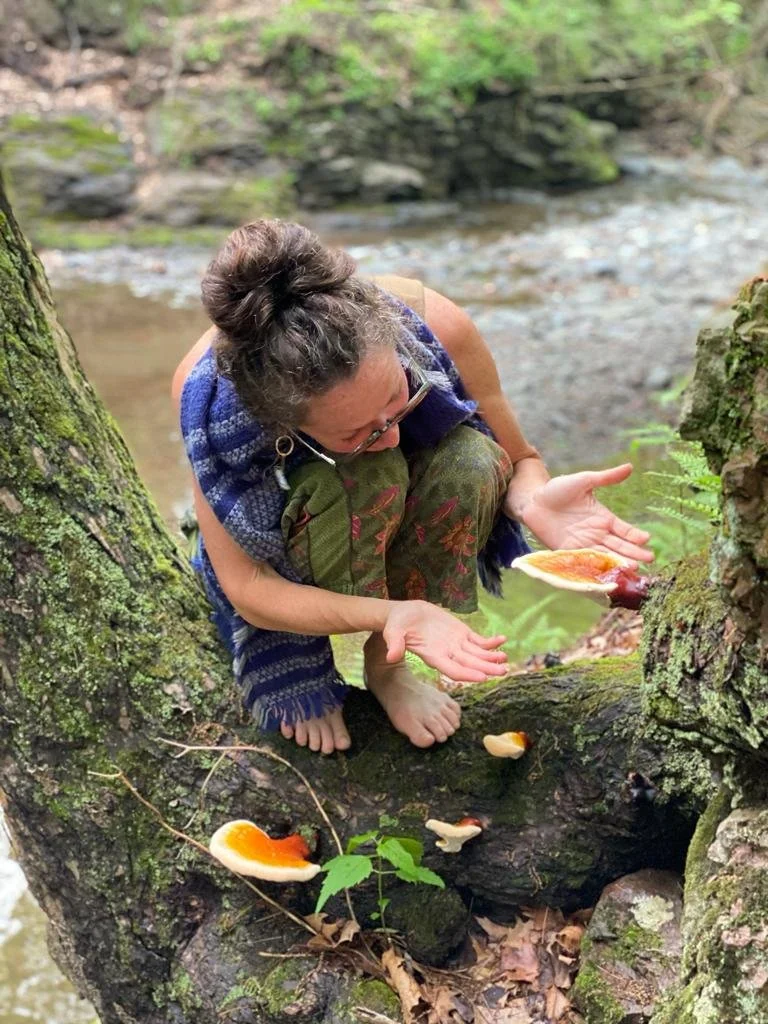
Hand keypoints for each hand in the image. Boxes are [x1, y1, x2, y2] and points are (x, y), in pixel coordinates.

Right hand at [383, 601, 508, 681]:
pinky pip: (478, 641)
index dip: (468, 674)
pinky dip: (490, 642)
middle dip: (487, 668)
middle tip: (503, 671)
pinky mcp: (460, 633)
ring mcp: (455, 644)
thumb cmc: (396, 624)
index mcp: (433, 656)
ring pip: (478, 655)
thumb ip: (394, 644)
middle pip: (470, 665)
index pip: (453, 670)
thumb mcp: (392, 632)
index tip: (483, 677)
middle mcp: (447, 653)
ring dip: (492, 658)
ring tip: (505, 658)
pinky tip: (502, 640)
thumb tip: (391, 657)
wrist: (403, 614)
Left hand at [512, 463, 653, 562]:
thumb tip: (630, 466)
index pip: (624, 529)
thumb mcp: (584, 480)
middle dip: (634, 553)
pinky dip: (599, 567)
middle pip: (619, 546)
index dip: (635, 535)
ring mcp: (584, 544)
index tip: (647, 539)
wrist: (532, 501)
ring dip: (620, 562)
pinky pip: (587, 561)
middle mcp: (596, 533)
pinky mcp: (570, 552)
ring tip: (634, 568)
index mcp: (603, 517)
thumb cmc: (557, 489)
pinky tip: (609, 573)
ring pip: (607, 556)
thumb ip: (606, 477)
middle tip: (649, 559)